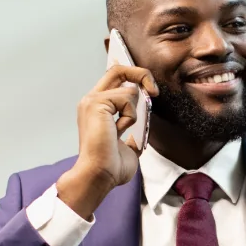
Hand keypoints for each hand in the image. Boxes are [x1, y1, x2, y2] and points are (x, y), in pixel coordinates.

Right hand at [56, 65, 157, 219]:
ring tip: (124, 130)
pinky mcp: (97, 104)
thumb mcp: (129, 143)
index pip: (114, 78)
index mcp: (96, 108)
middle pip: (118, 70)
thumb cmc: (111, 166)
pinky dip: (130, 116)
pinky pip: (127, 98)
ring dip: (135, 111)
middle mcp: (91, 100)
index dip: (134, 77)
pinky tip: (119, 131)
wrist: (99, 175)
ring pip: (128, 88)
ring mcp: (92, 101)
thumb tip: (144, 123)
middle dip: (141, 74)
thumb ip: (133, 129)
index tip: (150, 91)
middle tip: (154, 91)